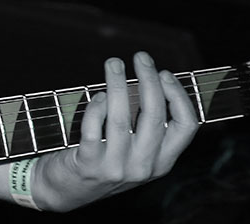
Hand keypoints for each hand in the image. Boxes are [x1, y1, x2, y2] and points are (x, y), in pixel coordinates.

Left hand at [32, 51, 198, 211]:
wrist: (63, 190)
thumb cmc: (101, 161)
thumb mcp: (133, 153)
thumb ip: (144, 127)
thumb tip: (147, 80)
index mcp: (161, 162)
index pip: (185, 127)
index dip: (178, 96)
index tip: (165, 73)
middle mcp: (143, 167)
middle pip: (154, 116)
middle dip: (149, 80)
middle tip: (140, 57)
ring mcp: (116, 167)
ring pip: (122, 119)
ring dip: (118, 85)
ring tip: (114, 63)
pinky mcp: (88, 164)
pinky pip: (94, 129)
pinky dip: (96, 108)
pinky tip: (97, 95)